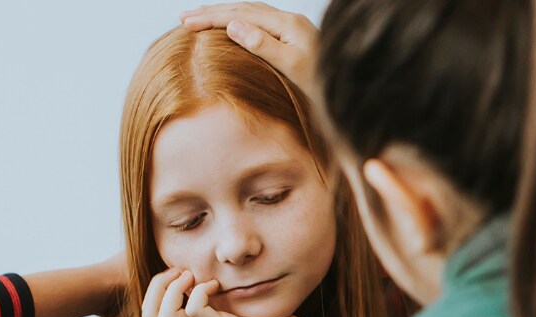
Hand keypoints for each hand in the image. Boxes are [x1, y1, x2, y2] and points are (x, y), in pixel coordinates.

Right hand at [140, 269, 311, 316]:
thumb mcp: (225, 307)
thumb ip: (207, 294)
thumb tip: (193, 268)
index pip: (148, 314)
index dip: (155, 287)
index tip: (179, 272)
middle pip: (149, 315)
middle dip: (158, 284)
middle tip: (183, 272)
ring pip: (165, 316)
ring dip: (175, 287)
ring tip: (195, 277)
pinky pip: (197, 311)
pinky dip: (201, 290)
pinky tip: (216, 284)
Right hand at [179, 2, 321, 94]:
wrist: (352, 88)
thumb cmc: (325, 84)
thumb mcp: (293, 67)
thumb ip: (264, 46)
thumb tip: (234, 26)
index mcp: (287, 24)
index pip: (241, 15)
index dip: (211, 18)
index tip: (186, 23)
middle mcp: (290, 20)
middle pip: (243, 9)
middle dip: (212, 12)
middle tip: (183, 16)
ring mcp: (293, 26)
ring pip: (251, 12)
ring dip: (224, 13)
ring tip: (200, 16)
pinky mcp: (295, 35)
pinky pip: (260, 20)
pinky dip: (239, 20)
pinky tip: (232, 25)